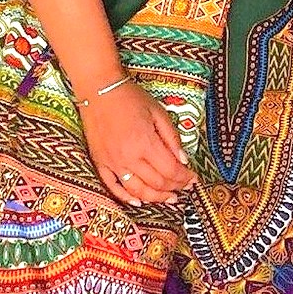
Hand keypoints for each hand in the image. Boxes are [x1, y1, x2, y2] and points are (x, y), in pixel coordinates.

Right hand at [78, 80, 195, 206]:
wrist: (99, 91)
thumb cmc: (132, 99)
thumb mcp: (158, 113)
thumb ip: (171, 138)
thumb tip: (183, 160)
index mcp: (145, 143)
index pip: (170, 170)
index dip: (184, 178)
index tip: (194, 180)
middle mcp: (128, 157)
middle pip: (156, 183)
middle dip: (174, 188)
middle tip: (184, 188)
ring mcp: (112, 163)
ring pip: (136, 190)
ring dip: (155, 198)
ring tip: (169, 199)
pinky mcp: (100, 164)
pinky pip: (113, 187)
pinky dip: (126, 198)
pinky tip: (138, 202)